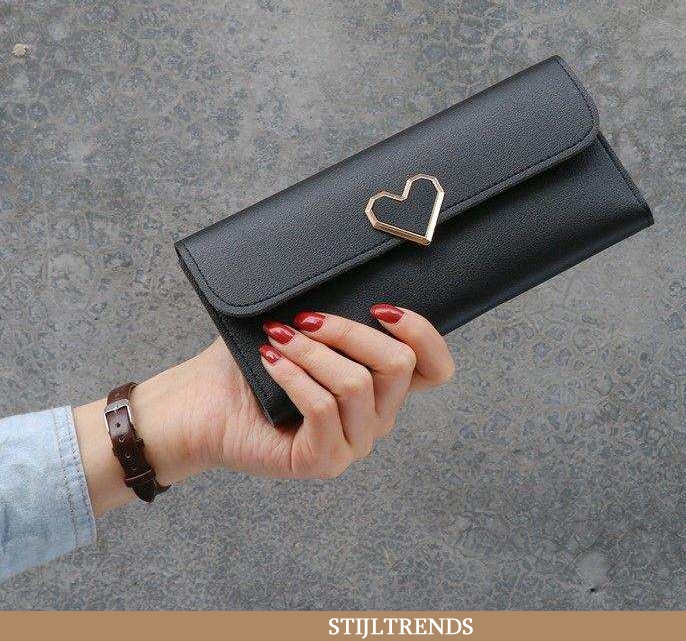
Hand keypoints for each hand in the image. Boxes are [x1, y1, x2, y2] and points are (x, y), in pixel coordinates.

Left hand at [74, 304, 454, 514]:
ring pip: (358, 385)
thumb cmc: (253, 359)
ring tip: (278, 340)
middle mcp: (377, 417)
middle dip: (350, 331)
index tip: (381, 306)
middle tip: (306, 319)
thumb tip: (360, 273)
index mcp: (382, 386)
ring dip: (313, 352)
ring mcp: (353, 443)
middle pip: (399, 366)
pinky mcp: (323, 460)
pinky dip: (295, 376)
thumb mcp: (304, 324)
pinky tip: (272, 361)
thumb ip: (338, 308)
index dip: (422, 333)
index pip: (436, 368)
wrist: (200, 402)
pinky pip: (324, 408)